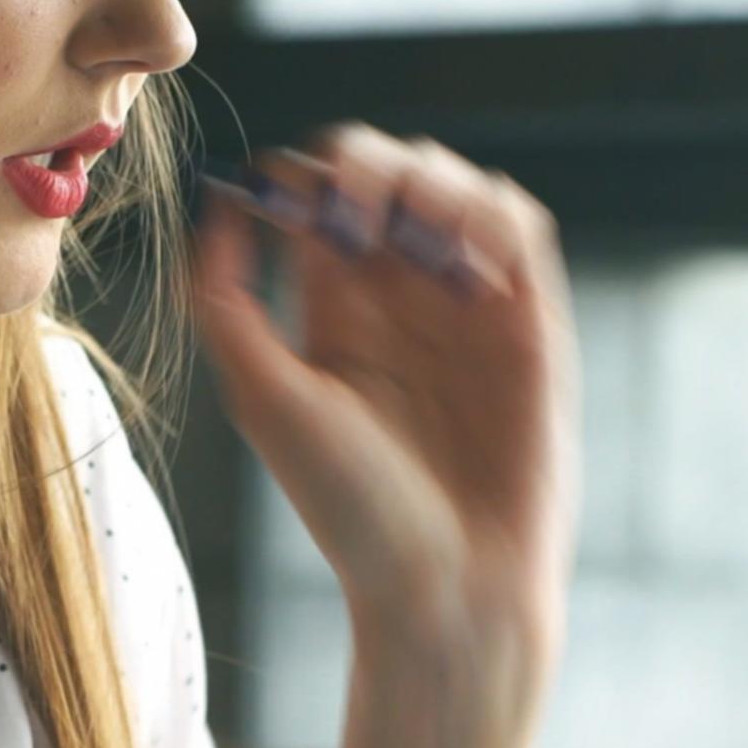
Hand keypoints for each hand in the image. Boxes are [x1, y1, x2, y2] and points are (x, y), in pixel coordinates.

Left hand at [196, 124, 578, 747]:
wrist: (451, 582)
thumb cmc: (353, 512)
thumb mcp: (266, 400)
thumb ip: (227, 303)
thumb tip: (218, 204)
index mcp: (333, 313)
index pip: (316, 200)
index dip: (305, 179)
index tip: (295, 204)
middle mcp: (401, 301)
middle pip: (385, 174)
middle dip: (369, 165)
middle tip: (357, 210)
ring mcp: (467, 305)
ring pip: (453, 186)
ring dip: (431, 181)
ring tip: (410, 232)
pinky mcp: (529, 320)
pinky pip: (518, 226)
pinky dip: (492, 212)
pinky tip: (464, 257)